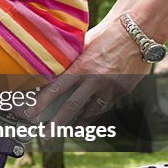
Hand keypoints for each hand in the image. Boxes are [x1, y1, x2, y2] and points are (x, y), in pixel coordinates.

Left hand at [26, 16, 150, 124]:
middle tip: (46, 134)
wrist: (138, 33)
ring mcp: (110, 88)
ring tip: (68, 130)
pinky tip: (89, 117)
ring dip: (78, 122)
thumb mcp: (84, 45)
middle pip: (72, 107)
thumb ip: (71, 59)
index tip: (30, 113)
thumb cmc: (107, 34)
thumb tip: (54, 67)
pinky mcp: (123, 91)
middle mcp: (95, 80)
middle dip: (57, 122)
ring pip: (91, 111)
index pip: (56, 89)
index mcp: (81, 67)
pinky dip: (96, 112)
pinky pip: (106, 105)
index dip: (41, 103)